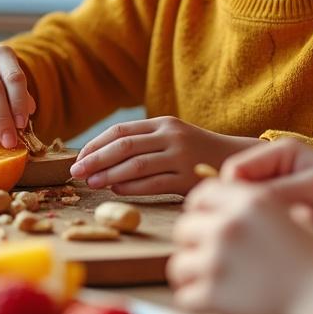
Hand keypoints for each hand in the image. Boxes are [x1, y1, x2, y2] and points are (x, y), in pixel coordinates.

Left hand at [70, 117, 259, 194]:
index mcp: (163, 123)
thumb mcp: (172, 138)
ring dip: (108, 174)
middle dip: (95, 159)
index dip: (96, 144)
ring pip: (135, 165)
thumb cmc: (196, 153)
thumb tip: (101, 159)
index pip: (121, 131)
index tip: (78, 157)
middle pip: (124, 146)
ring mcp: (180, 156)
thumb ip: (144, 144)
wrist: (236, 160)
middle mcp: (171, 136)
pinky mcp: (187, 178)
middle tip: (76, 172)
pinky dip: (131, 187)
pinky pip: (152, 184)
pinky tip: (117, 190)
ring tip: (92, 183)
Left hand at [168, 179, 312, 313]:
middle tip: (208, 258)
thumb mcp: (303, 217)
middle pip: (184, 227)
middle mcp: (229, 225)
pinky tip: (211, 304)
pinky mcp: (213, 295)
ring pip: (179, 264)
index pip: (203, 193)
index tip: (206, 223)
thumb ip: (277, 209)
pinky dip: (195, 302)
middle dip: (193, 243)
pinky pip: (185, 297)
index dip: (201, 209)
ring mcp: (218, 260)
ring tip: (207, 283)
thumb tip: (277, 207)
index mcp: (250, 201)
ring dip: (191, 275)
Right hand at [219, 138, 312, 246]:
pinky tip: (288, 238)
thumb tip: (241, 202)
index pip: (235, 169)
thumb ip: (277, 192)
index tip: (247, 215)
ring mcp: (273, 192)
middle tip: (269, 226)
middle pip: (236, 190)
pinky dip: (269, 233)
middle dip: (247, 210)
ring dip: (259, 223)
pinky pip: (260, 225)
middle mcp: (271, 169)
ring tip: (285, 229)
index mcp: (277, 151)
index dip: (234, 192)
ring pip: (246, 210)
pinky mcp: (278, 214)